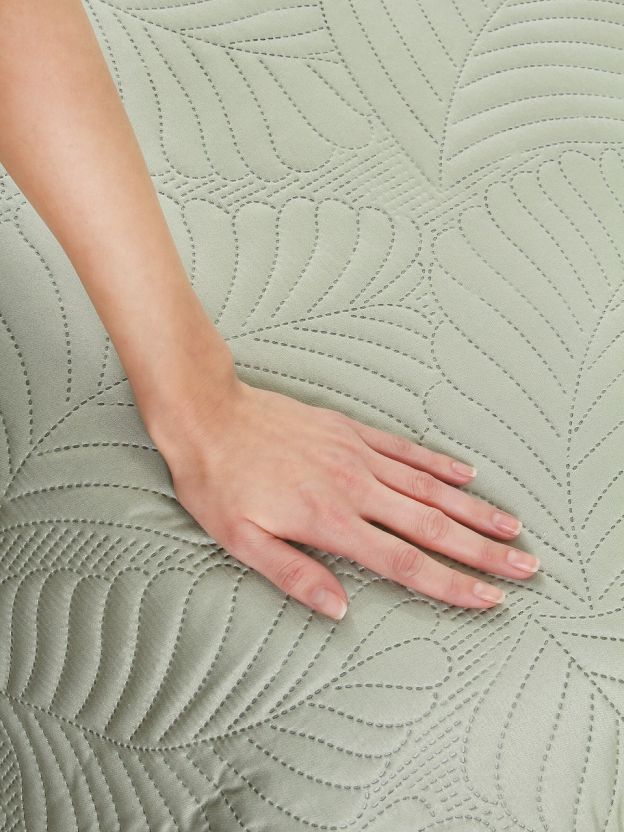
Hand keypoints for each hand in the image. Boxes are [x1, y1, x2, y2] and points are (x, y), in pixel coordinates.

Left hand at [154, 377, 539, 620]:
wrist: (209, 413)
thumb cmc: (219, 480)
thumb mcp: (241, 539)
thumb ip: (293, 574)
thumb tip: (338, 609)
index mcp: (330, 521)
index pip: (405, 561)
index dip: (450, 584)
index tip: (487, 598)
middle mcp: (355, 488)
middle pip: (433, 525)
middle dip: (483, 551)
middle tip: (525, 566)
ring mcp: (358, 455)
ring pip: (430, 488)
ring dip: (475, 509)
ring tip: (512, 527)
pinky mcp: (352, 432)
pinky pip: (406, 450)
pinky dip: (439, 464)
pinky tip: (466, 473)